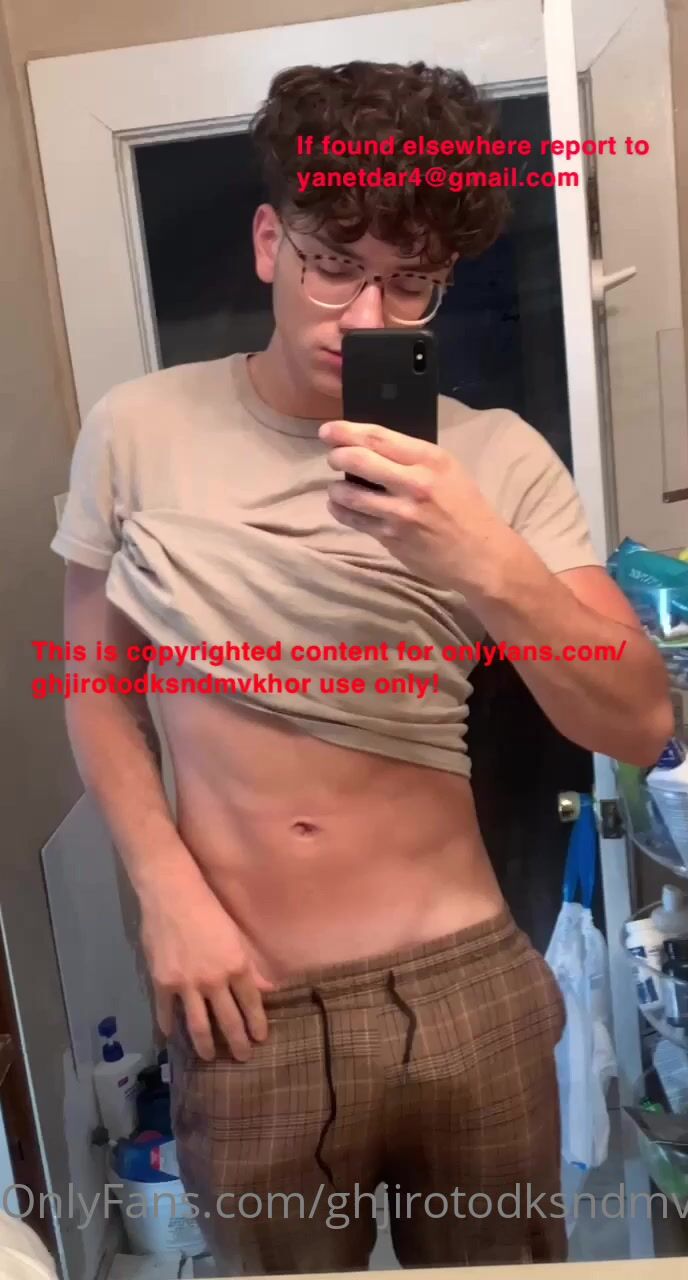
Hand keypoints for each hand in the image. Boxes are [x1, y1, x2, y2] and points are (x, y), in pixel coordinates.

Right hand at [140, 875, 274, 1061]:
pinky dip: (168, 1026)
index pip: (251, 1003)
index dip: (256, 1023)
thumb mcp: (236, 936)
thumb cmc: (208, 908)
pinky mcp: (163, 983)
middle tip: (242, 1058)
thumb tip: (271, 988)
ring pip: (198, 1024)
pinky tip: (171, 1036)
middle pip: (228, 1020)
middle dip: (236, 1042)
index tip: (260, 1039)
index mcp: (236, 967)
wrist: (172, 894)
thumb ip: (251, 966)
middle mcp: (214, 980)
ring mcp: (187, 984)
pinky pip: (166, 1011)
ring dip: (205, 1045)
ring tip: (209, 1057)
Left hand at [319, 419, 504, 592]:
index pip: (378, 437)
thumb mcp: (448, 471)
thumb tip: (370, 446)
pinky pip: (354, 519)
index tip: (327, 430)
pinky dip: (341, 510)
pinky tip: (341, 507)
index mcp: (430, 459)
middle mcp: (414, 483)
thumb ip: (413, 457)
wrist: (480, 556)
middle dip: (336, 456)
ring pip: (349, 494)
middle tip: (333, 458)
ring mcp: (400, 513)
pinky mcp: (391, 537)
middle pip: (358, 460)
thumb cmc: (465, 508)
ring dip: (335, 488)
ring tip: (337, 488)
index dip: (346, 431)